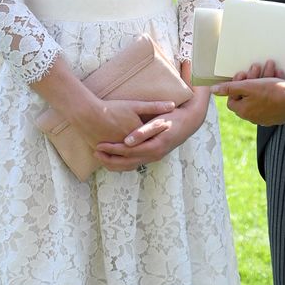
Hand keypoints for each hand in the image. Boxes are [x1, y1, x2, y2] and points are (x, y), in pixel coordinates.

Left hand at [93, 91, 209, 170]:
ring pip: (130, 166)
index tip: (98, 144)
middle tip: (95, 152)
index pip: (127, 152)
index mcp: (154, 147)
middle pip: (126, 163)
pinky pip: (134, 163)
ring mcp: (154, 157)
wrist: (189, 122)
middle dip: (109, 159)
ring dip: (114, 163)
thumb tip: (128, 141)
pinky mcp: (153, 155)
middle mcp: (153, 156)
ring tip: (99, 156)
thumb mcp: (160, 122)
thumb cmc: (174, 118)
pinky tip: (113, 158)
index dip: (112, 149)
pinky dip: (122, 163)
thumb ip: (144, 131)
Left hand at [212, 66, 284, 125]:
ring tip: (270, 67)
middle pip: (247, 96)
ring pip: (260, 96)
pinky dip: (273, 88)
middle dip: (251, 79)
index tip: (243, 74)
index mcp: (244, 111)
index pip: (232, 99)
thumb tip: (214, 91)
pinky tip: (278, 76)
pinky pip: (271, 100)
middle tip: (257, 67)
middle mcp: (253, 117)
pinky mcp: (277, 115)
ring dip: (263, 80)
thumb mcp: (248, 86)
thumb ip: (230, 88)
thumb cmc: (272, 92)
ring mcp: (266, 117)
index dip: (236, 85)